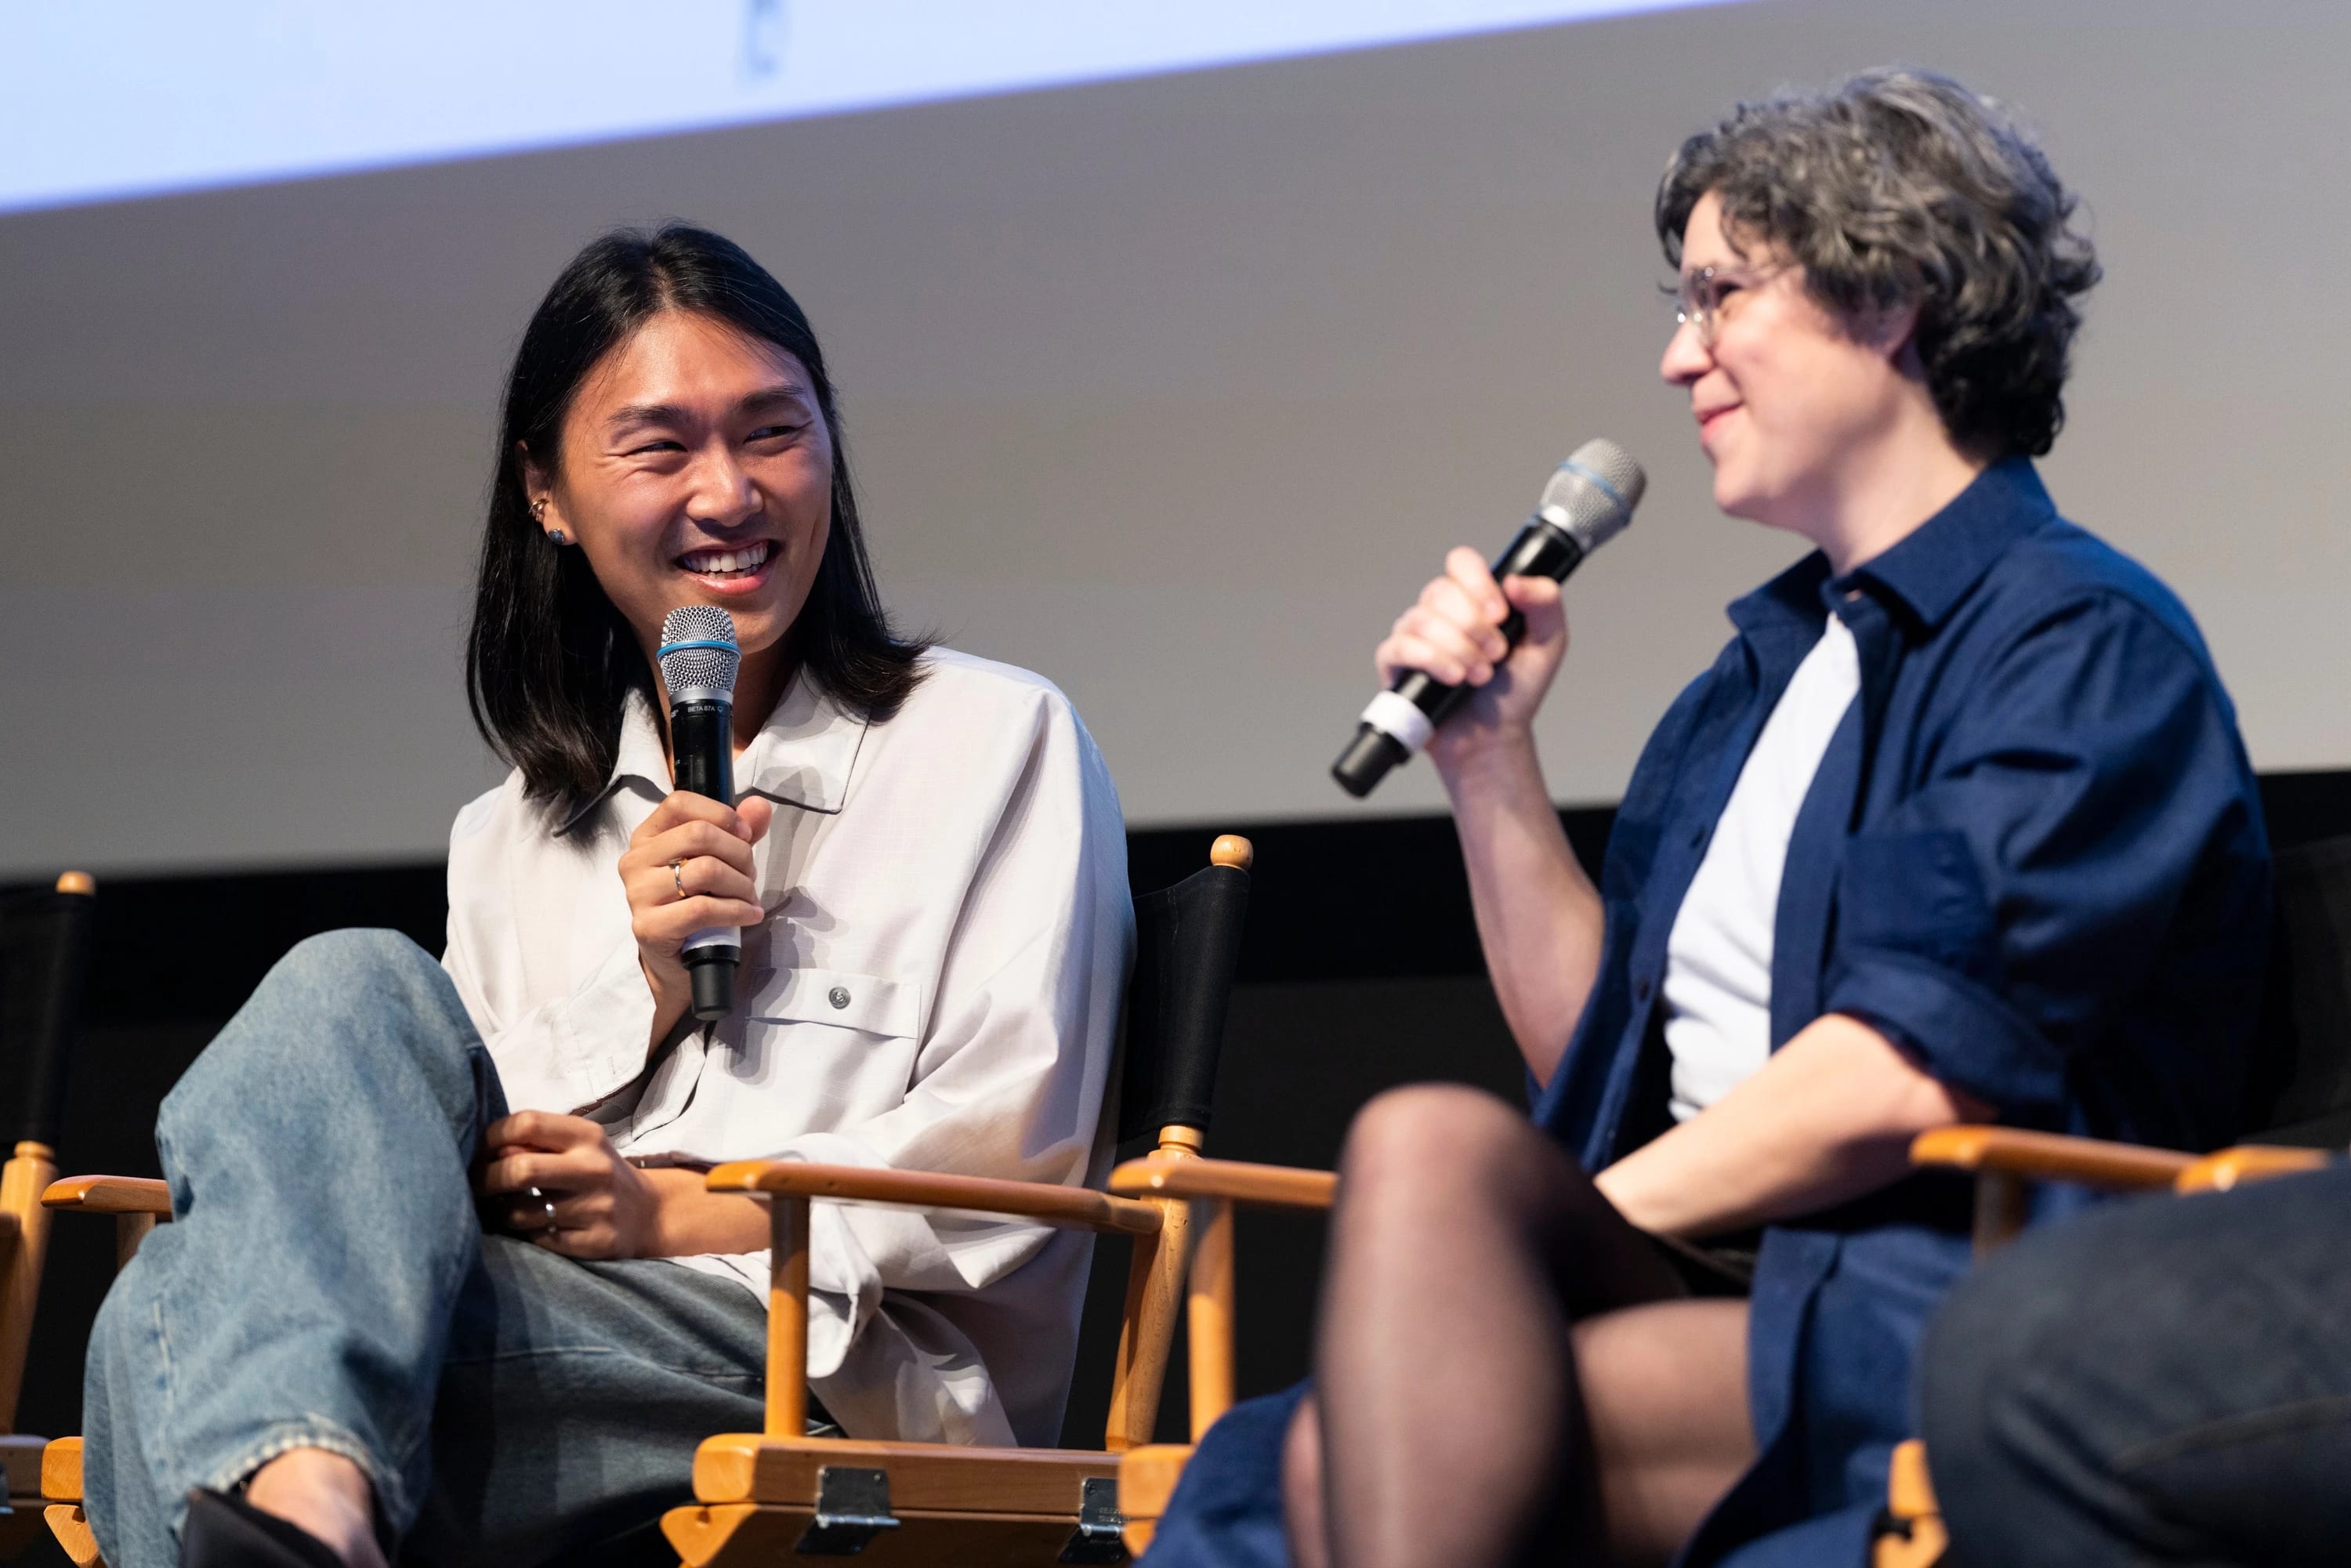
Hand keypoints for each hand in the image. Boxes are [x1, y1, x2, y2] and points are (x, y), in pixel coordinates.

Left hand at [477, 1111, 660, 1258]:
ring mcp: (597, 1208)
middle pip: (520, 1170)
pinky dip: (522, 1234)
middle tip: (472, 1186)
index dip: (490, 1137)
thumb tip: (485, 1151)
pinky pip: (538, 1241)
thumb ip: (535, 1143)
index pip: (527, 1123)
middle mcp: (594, 1169)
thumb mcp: (577, 1146)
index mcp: (587, 1136)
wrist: (649, 1213)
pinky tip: (523, 1228)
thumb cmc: (596, 1173)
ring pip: (521, 1213)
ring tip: (493, 1208)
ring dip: (497, 1212)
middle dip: (484, 1180)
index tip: (477, 1152)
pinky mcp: (595, 1243)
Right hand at [619, 791, 774, 1042]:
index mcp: (647, 837)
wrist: (676, 958)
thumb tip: (760, 806)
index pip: (679, 802)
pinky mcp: (650, 927)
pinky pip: (704, 909)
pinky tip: (750, 914)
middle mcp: (636, 861)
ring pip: (706, 870)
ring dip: (741, 884)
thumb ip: (739, 831)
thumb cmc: (694, 901)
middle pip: (699, 835)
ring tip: (748, 897)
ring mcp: (638, 895)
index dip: (721, 813)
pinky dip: (737, 910)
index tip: (745, 834)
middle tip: (750, 874)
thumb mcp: (718, 859)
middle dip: (739, 853)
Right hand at [1373, 546, 1568, 768]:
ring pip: (1421, 619)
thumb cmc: (1515, 691)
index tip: (1500, 615)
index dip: (1478, 583)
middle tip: (1495, 655)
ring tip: (1479, 676)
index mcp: (1472, 599)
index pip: (1461, 562)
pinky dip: (1430, 660)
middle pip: (1441, 590)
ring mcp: (1413, 636)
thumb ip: (1545, 602)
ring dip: (1458, 649)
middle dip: (1474, 627)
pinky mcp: (1394, 664)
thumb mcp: (1549, 642)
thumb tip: (1513, 580)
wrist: (1493, 737)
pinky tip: (1453, 679)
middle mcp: (1439, 612)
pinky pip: (1399, 647)